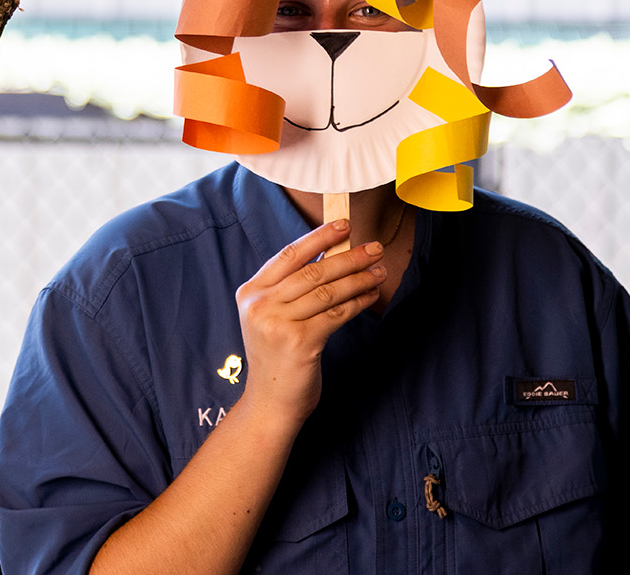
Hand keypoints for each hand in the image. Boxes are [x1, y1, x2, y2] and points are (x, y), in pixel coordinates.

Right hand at [234, 220, 386, 424]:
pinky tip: (371, 296)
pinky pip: (336, 314)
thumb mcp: (273, 317)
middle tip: (373, 248)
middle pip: (312, 271)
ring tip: (379, 271)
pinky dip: (357, 303)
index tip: (343, 226)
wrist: (270, 402)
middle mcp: (260, 305)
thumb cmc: (277, 357)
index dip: (318, 237)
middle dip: (348, 256)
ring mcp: (277, 323)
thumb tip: (332, 255)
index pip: (289, 255)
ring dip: (358, 279)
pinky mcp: (299, 342)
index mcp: (251, 292)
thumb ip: (292, 289)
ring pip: (327, 291)